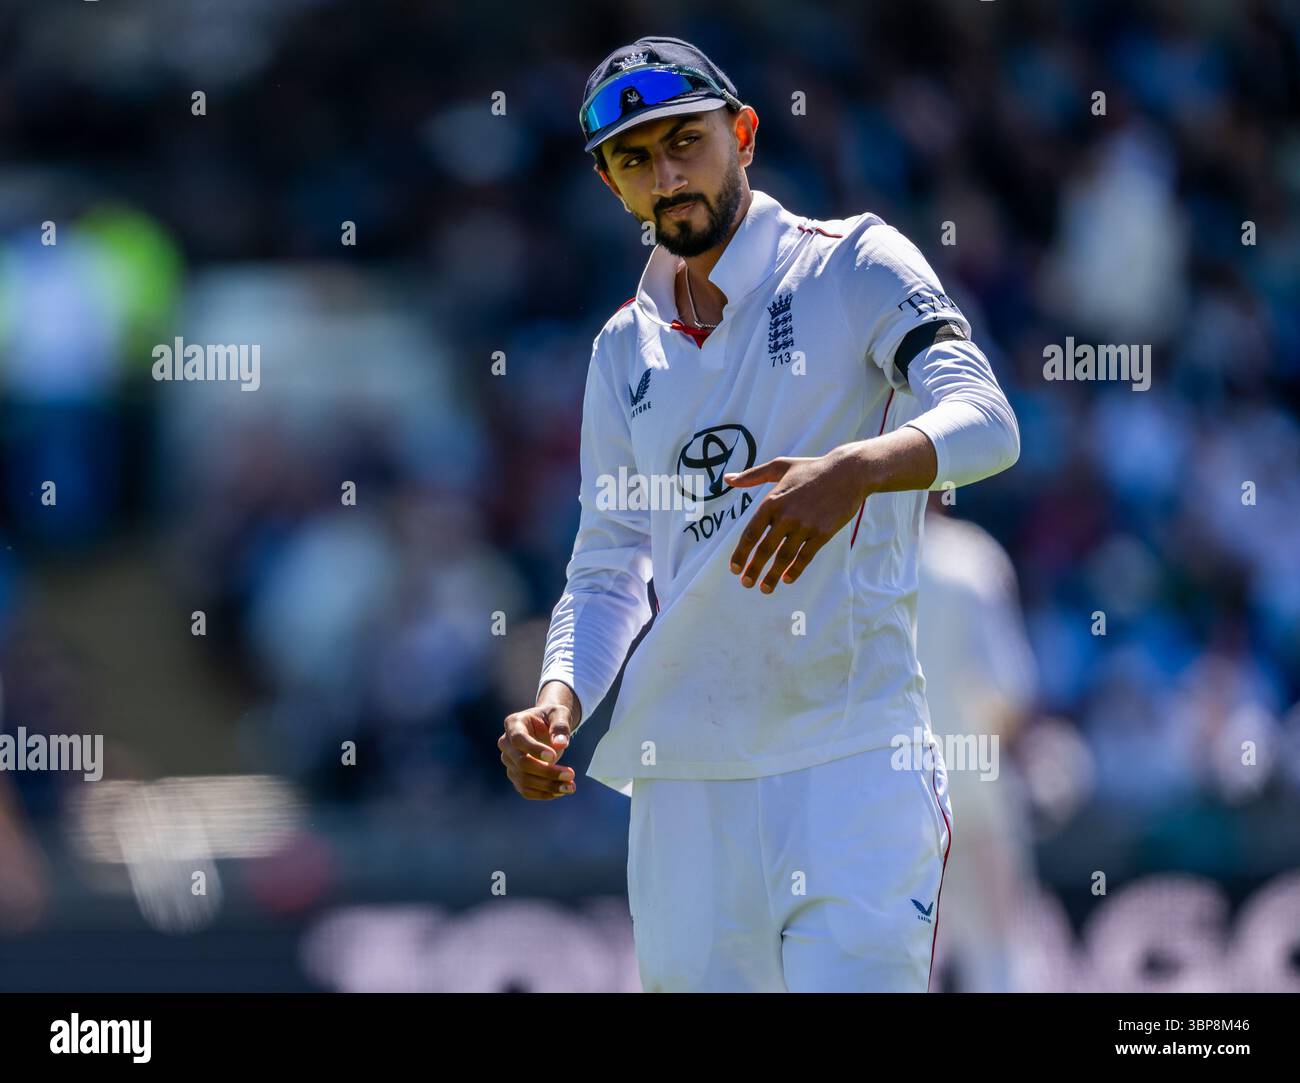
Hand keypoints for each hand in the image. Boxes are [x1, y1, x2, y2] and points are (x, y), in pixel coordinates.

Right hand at [499, 701, 577, 799]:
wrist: (547, 726)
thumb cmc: (552, 717)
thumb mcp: (559, 714)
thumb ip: (560, 726)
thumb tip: (561, 744)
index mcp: (514, 723)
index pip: (518, 739)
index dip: (534, 750)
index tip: (553, 757)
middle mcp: (506, 743)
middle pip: (521, 763)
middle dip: (547, 771)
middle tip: (571, 774)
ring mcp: (509, 761)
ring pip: (524, 779)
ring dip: (548, 786)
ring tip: (570, 786)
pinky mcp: (515, 774)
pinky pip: (525, 790)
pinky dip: (543, 794)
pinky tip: (561, 791)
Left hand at [724, 447, 869, 593]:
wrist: (849, 472)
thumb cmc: (812, 469)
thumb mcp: (780, 466)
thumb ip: (752, 476)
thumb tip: (728, 479)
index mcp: (772, 501)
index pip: (750, 533)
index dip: (740, 554)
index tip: (734, 568)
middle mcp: (786, 515)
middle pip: (765, 549)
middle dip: (753, 569)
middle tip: (745, 583)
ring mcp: (805, 525)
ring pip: (784, 556)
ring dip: (772, 576)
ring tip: (764, 589)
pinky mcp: (823, 532)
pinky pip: (805, 556)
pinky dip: (795, 570)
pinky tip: (787, 579)